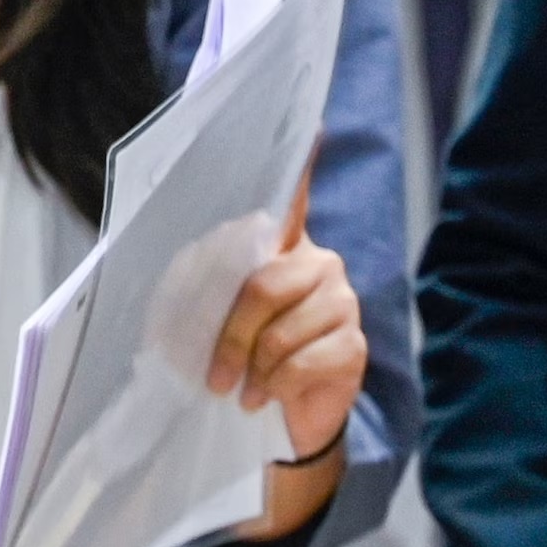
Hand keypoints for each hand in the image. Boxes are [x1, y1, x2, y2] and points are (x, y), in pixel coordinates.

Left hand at [210, 187, 366, 540]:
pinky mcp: (354, 345)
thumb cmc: (234, 360)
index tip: (314, 127)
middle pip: (263, 285)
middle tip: (212, 375)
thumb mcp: (200, 321)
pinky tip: (267, 396)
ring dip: (250, 369)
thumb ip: (199, 288)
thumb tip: (193, 265)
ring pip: (281, 330)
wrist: (272, 420)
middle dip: (228, 337)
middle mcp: (317, 264)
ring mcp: (341, 302)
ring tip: (242, 387)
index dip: (300, 170)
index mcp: (280, 249)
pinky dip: (274, 385)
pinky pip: (301, 361)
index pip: (292, 202)